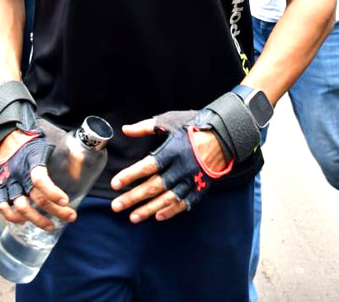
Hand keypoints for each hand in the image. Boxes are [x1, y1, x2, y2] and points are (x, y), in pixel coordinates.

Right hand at [0, 130, 76, 230]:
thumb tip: (82, 161)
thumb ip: (65, 154)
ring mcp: (8, 182)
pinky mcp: (0, 186)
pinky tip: (24, 221)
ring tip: (51, 226)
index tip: (66, 201)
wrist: (7, 136)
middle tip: (70, 217)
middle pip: (36, 198)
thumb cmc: (32, 141)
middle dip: (55, 211)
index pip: (40, 179)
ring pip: (20, 207)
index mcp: (32, 161)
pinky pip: (3, 206)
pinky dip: (12, 217)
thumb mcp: (50, 142)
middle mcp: (19, 173)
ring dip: (36, 220)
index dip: (52, 192)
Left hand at [110, 118, 226, 223]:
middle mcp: (182, 167)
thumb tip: (125, 129)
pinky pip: (185, 203)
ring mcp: (192, 179)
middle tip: (117, 206)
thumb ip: (145, 127)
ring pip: (168, 198)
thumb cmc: (193, 126)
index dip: (130, 176)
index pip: (147, 166)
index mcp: (172, 150)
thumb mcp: (169, 121)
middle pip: (154, 186)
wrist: (224, 134)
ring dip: (149, 209)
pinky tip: (158, 216)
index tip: (115, 184)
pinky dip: (172, 211)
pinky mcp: (201, 187)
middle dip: (134, 197)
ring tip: (133, 217)